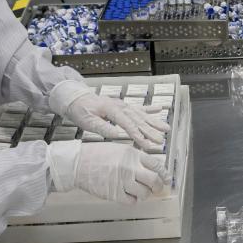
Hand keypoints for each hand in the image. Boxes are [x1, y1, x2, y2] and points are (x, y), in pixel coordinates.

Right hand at [48, 140, 169, 203]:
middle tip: (157, 188)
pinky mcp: (114, 193)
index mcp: (132, 154)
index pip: (156, 165)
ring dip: (145, 194)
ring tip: (140, 192)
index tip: (167, 179)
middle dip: (158, 186)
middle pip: (154, 180)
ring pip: (144, 193)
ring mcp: (122, 181)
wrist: (77, 163)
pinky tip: (129, 196)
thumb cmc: (95, 155)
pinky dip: (133, 201)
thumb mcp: (118, 149)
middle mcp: (130, 167)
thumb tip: (148, 168)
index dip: (164, 174)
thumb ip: (134, 157)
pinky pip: (131, 201)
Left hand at [50, 80, 167, 148]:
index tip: (147, 145)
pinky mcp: (123, 106)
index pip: (128, 125)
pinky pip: (138, 108)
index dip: (138, 136)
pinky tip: (160, 109)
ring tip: (166, 129)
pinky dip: (150, 109)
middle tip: (161, 141)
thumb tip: (116, 134)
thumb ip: (102, 127)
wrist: (76, 98)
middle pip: (138, 120)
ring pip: (141, 115)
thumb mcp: (87, 121)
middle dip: (150, 132)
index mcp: (112, 110)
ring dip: (154, 122)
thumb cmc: (81, 110)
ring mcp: (123, 105)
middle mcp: (121, 106)